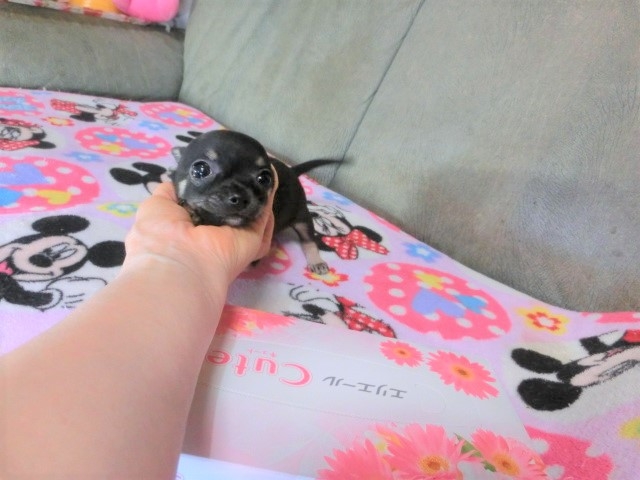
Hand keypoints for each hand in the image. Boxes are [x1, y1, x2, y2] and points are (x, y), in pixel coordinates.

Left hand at [124, 167, 276, 287]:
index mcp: (194, 228)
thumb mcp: (157, 205)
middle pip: (233, 208)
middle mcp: (217, 233)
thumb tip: (179, 180)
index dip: (215, 189)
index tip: (219, 169)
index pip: (210, 206)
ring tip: (260, 164)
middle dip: (239, 187)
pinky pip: (263, 216)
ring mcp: (237, 237)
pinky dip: (268, 195)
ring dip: (256, 190)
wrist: (178, 261)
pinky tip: (270, 173)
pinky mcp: (255, 238)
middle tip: (244, 162)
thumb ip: (170, 191)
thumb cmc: (160, 235)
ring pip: (252, 211)